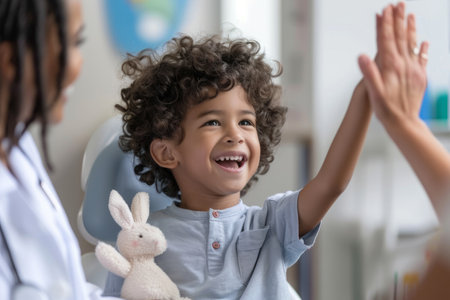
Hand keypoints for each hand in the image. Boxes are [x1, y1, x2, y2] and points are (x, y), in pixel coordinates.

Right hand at [358, 2, 428, 126]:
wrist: (405, 123)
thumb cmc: (386, 109)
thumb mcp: (374, 92)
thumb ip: (369, 72)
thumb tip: (362, 56)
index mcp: (391, 66)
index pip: (387, 40)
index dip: (385, 24)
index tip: (385, 10)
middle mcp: (404, 65)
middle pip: (400, 37)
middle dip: (398, 20)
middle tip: (398, 4)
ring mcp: (414, 70)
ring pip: (412, 44)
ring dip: (410, 29)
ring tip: (410, 15)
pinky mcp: (420, 77)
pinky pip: (422, 58)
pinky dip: (422, 48)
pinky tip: (423, 42)